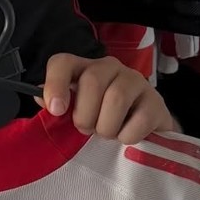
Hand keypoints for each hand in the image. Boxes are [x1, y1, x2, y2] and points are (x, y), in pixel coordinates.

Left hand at [39, 54, 174, 144]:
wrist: (144, 129)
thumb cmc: (102, 117)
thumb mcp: (78, 111)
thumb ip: (60, 105)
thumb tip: (43, 99)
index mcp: (84, 68)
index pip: (62, 63)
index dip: (55, 84)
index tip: (56, 110)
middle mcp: (110, 67)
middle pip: (92, 81)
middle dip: (85, 115)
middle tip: (87, 130)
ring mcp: (135, 81)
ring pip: (116, 98)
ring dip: (106, 126)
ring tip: (107, 134)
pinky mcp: (156, 101)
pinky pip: (139, 119)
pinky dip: (128, 135)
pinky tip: (126, 137)